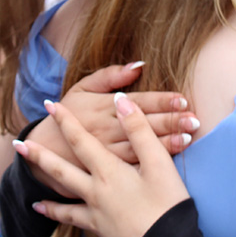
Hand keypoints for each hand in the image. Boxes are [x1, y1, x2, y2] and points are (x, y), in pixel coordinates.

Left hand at [14, 94, 189, 236]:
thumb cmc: (167, 206)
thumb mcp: (158, 163)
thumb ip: (139, 130)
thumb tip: (121, 101)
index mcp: (108, 173)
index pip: (81, 141)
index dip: (65, 121)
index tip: (50, 106)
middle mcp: (97, 196)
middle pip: (63, 174)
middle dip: (40, 159)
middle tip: (19, 148)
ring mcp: (100, 222)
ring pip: (69, 213)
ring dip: (52, 208)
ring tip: (36, 205)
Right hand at [52, 64, 198, 161]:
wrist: (41, 150)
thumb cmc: (69, 114)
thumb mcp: (82, 88)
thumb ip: (110, 76)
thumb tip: (139, 65)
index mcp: (102, 106)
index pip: (137, 101)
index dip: (160, 101)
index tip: (182, 100)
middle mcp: (105, 128)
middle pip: (142, 124)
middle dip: (169, 121)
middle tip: (194, 120)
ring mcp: (104, 152)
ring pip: (138, 147)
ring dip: (164, 143)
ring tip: (187, 139)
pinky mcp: (103, 171)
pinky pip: (129, 167)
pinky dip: (149, 164)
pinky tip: (168, 163)